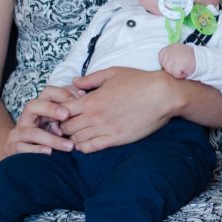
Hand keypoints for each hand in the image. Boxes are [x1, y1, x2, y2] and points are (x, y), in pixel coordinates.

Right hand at [10, 86, 77, 154]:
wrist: (22, 153)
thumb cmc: (46, 132)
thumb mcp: (56, 118)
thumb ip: (68, 105)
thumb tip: (82, 94)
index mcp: (39, 106)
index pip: (47, 92)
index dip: (62, 94)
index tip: (77, 101)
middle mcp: (26, 117)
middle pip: (33, 105)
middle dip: (51, 109)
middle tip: (67, 115)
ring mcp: (18, 132)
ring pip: (33, 132)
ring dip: (53, 139)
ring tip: (69, 146)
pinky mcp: (13, 147)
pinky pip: (22, 148)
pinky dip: (37, 150)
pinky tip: (49, 152)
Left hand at [61, 66, 180, 152]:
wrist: (163, 95)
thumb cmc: (139, 81)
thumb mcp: (113, 73)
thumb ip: (91, 79)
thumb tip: (74, 82)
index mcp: (91, 99)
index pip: (62, 111)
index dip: (58, 112)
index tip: (63, 111)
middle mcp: (94, 116)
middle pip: (65, 128)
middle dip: (63, 126)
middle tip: (68, 124)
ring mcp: (104, 129)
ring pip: (75, 140)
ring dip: (72, 138)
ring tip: (77, 134)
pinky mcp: (115, 139)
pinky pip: (90, 148)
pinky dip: (83, 147)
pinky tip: (86, 142)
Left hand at [159, 43, 196, 78]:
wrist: (203, 59)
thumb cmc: (190, 58)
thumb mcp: (178, 52)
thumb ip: (169, 55)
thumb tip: (161, 65)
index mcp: (171, 46)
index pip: (161, 57)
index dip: (168, 62)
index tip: (176, 62)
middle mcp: (171, 49)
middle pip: (164, 65)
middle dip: (171, 68)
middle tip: (181, 64)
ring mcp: (174, 56)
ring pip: (168, 70)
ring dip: (176, 72)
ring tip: (184, 67)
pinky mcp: (179, 64)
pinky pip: (175, 74)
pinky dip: (180, 75)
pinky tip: (186, 70)